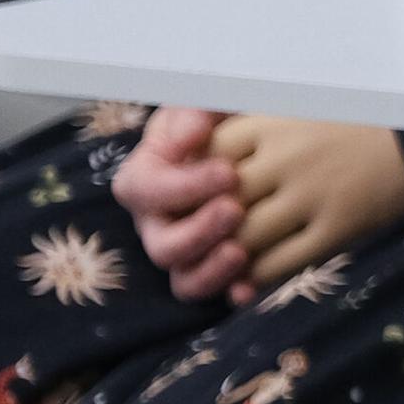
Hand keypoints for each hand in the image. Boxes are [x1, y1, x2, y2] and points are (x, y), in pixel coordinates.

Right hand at [117, 105, 251, 302]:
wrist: (259, 150)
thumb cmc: (222, 126)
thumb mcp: (205, 108)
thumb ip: (194, 113)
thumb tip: (191, 133)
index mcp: (146, 180)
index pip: (144, 190)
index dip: (183, 186)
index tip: (228, 171)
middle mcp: (157, 224)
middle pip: (161, 246)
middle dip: (198, 231)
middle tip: (235, 209)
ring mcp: (185, 253)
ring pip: (182, 279)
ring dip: (209, 269)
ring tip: (240, 250)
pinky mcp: (214, 272)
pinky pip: (216, 294)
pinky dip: (231, 293)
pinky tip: (250, 288)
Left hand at [209, 117, 403, 302]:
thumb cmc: (353, 123)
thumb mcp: (297, 110)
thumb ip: (251, 128)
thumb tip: (195, 155)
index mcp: (271, 124)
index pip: (205, 160)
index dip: (191, 185)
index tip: (191, 200)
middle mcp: (286, 158)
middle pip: (219, 203)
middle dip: (203, 227)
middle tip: (198, 241)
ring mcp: (312, 194)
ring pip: (244, 238)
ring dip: (227, 256)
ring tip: (221, 262)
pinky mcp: (337, 227)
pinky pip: (281, 262)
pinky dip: (256, 278)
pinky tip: (249, 281)